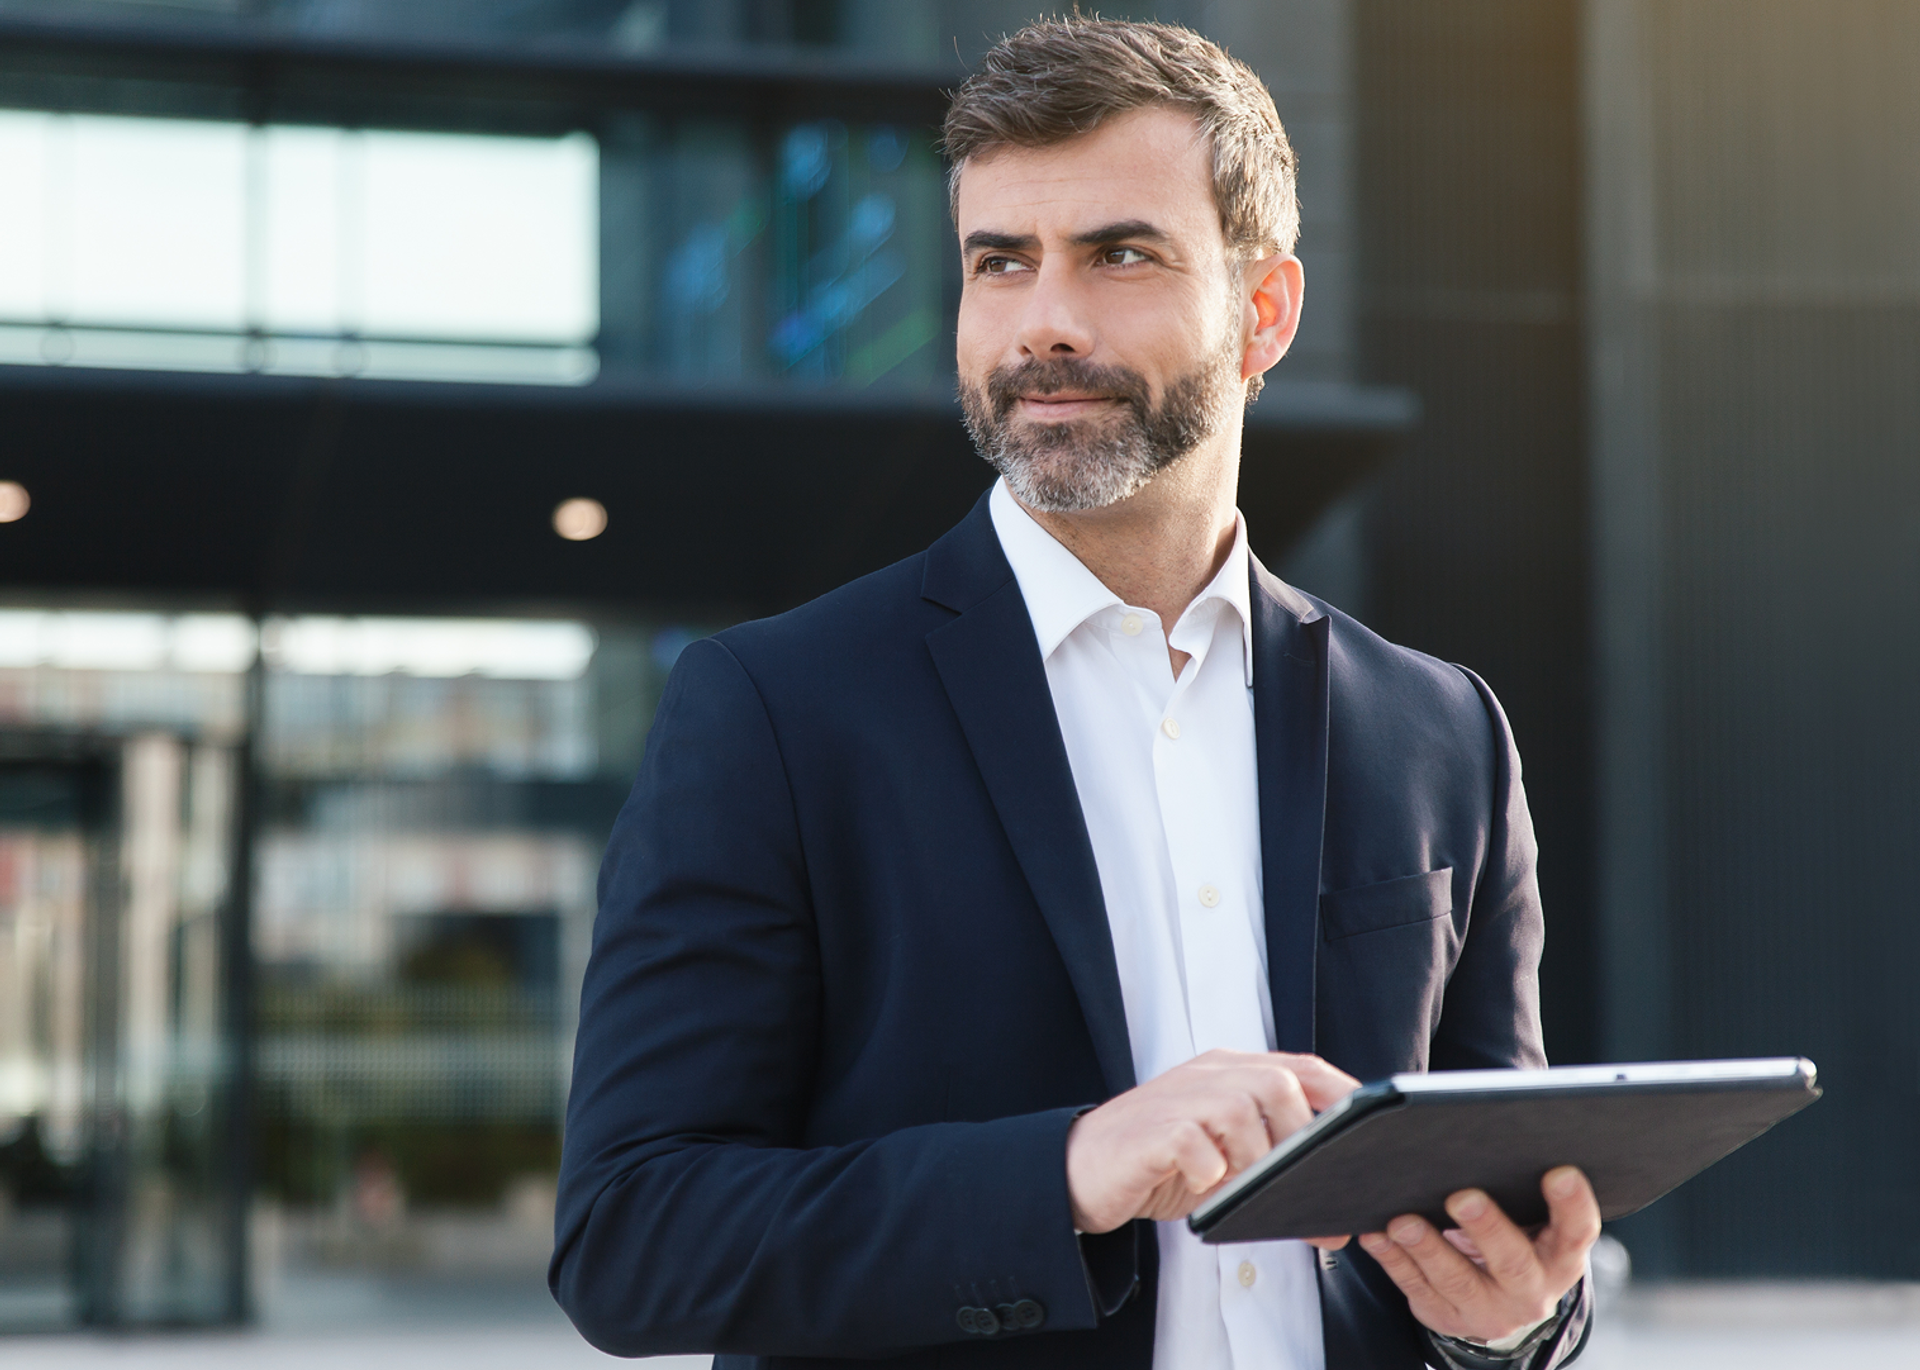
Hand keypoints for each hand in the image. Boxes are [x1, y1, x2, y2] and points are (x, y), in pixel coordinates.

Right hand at [1065, 1049, 1359, 1236]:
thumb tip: (1335, 1204)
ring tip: (1242, 1190)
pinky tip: (1202, 1189)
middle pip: (1278, 1083)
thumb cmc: (1159, 1164)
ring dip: (1253, 1159)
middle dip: (1301, 1137)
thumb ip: (1270, 1158)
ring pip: (1241, 1111)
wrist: (1079, 1171)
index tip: (1373, 1131)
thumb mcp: (1222, 1154)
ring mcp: (1178, 1099)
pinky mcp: (1152, 1131)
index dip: (1342, 1094)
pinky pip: (1196, 1145)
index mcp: (1229, 1073)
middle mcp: (1208, 1076)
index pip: (1300, 1067)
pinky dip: (1210, 1173)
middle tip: (1304, 1184)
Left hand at [1359, 1165, 1599, 1344]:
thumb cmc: (1514, 1238)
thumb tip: (1489, 1124)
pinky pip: (1416, 1288)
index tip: (1560, 1171)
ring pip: (1457, 1280)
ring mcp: (1488, 1309)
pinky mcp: (1446, 1315)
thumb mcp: (1531, 1220)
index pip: (1576, 1231)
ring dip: (1428, 1248)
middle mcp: (1531, 1290)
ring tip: (1403, 1221)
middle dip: (1487, 1229)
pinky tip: (1376, 1235)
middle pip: (1513, 1262)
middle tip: (1462, 1197)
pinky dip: (1393, 1260)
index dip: (1572, 1203)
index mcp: (1561, 1257)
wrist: (1497, 1302)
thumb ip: (1519, 1184)